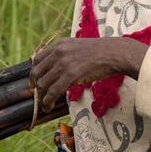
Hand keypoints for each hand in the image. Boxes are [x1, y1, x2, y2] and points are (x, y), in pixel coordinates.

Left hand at [30, 36, 147, 111]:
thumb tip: (59, 69)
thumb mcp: (78, 47)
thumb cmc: (102, 52)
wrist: (115, 53)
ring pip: (43, 84)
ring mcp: (63, 63)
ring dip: (41, 97)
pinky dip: (47, 101)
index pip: (37, 59)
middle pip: (37, 72)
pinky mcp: (70, 74)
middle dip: (36, 87)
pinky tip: (49, 107)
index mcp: (59, 44)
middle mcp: (58, 52)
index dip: (35, 73)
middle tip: (40, 96)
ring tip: (45, 105)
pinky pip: (53, 91)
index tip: (36, 82)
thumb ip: (66, 55)